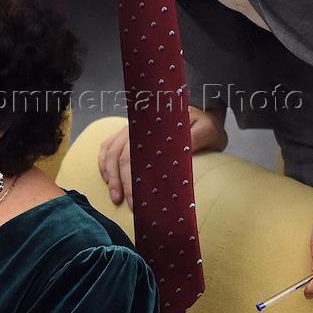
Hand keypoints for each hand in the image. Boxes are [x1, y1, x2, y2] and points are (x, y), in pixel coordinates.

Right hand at [98, 105, 227, 208]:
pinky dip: (103, 162)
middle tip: (128, 205)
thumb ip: (197, 139)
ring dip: (110, 176)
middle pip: (121, 156)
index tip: (136, 199)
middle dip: (121, 183)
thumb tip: (181, 155)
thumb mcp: (209, 130)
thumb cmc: (206, 123)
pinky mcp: (128, 131)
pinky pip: (108, 145)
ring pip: (111, 152)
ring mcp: (132, 128)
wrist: (203, 108)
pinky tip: (106, 178)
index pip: (136, 154)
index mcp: (156, 126)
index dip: (132, 179)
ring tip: (114, 197)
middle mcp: (139, 126)